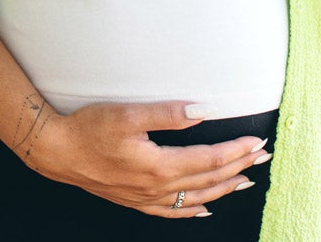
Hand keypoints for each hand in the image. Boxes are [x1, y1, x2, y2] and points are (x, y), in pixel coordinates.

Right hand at [21, 100, 269, 217]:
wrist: (57, 151)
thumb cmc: (88, 129)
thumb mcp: (127, 114)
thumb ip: (167, 113)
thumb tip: (201, 110)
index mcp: (159, 165)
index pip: (209, 159)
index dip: (236, 150)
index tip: (256, 141)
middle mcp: (157, 186)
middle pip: (208, 179)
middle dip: (239, 167)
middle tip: (263, 156)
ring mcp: (146, 197)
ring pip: (195, 197)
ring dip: (223, 188)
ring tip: (245, 180)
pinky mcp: (134, 200)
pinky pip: (171, 210)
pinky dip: (192, 209)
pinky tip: (203, 207)